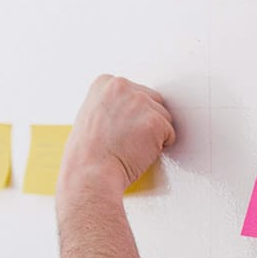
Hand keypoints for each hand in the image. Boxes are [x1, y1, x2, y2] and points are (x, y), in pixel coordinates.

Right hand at [59, 75, 175, 197]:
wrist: (90, 175)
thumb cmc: (86, 156)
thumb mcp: (90, 117)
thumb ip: (112, 106)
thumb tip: (129, 108)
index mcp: (105, 83)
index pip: (135, 92)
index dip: (130, 114)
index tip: (118, 128)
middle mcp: (122, 87)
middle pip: (153, 100)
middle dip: (145, 121)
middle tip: (126, 141)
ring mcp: (140, 102)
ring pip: (163, 117)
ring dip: (153, 135)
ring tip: (129, 147)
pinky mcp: (155, 121)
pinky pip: (170, 134)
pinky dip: (159, 148)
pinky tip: (138, 153)